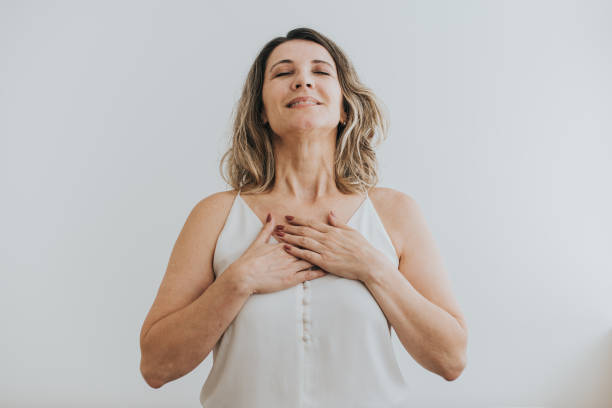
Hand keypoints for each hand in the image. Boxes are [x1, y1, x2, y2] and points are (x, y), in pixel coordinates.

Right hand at [230, 213, 327, 294]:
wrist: (244, 276)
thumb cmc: (250, 260)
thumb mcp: (259, 242)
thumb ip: (267, 229)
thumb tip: (270, 215)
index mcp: (282, 245)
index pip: (300, 237)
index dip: (310, 234)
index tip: (321, 230)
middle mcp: (289, 254)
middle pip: (308, 247)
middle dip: (320, 244)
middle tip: (333, 241)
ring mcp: (291, 267)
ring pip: (310, 260)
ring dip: (322, 257)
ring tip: (333, 254)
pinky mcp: (291, 279)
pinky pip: (308, 275)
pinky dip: (318, 272)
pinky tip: (327, 270)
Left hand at [273, 211, 387, 281]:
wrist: (369, 263)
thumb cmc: (362, 248)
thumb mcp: (351, 232)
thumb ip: (338, 223)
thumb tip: (330, 213)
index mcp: (332, 231)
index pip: (312, 223)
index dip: (299, 220)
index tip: (288, 217)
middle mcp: (327, 238)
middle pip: (304, 231)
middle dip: (290, 228)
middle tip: (278, 226)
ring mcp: (325, 250)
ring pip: (303, 241)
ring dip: (289, 237)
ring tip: (279, 235)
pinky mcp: (324, 261)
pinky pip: (306, 255)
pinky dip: (295, 251)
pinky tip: (286, 248)